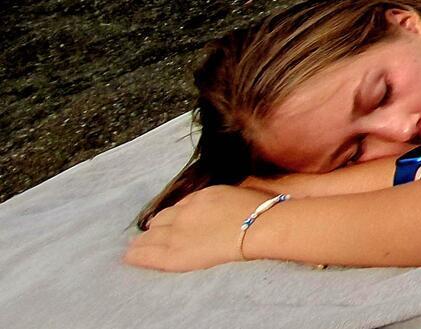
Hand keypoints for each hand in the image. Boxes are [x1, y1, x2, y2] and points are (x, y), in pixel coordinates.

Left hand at [125, 184, 266, 270]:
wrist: (260, 226)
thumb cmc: (261, 210)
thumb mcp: (238, 194)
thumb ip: (220, 200)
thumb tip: (218, 206)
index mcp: (202, 196)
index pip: (178, 207)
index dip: (172, 216)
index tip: (170, 223)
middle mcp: (185, 212)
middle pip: (161, 219)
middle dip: (156, 227)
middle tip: (151, 236)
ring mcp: (178, 232)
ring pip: (151, 236)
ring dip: (144, 241)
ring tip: (136, 247)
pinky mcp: (175, 253)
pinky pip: (148, 254)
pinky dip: (137, 255)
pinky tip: (129, 257)